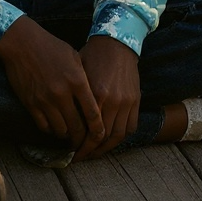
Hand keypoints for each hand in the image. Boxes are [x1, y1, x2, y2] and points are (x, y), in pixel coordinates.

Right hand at [0, 16, 104, 149]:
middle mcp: (62, 93)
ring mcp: (44, 100)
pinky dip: (51, 130)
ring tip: (70, 134)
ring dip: (66, 135)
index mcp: (77, 81)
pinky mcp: (30, 104)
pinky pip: (43, 126)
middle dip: (82, 139)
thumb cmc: (50, 46)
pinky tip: (54, 126)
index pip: (93, 114)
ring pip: (60, 130)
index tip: (100, 137)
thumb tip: (93, 99)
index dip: (98, 130)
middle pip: (77, 127)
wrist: (22, 42)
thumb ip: (84, 79)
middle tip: (85, 143)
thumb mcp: (74, 58)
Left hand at [76, 36, 139, 159]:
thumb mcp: (78, 74)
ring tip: (95, 153)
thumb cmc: (92, 57)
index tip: (73, 153)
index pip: (90, 131)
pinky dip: (122, 137)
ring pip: (118, 136)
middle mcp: (113, 101)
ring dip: (106, 148)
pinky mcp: (136, 100)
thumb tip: (65, 121)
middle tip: (82, 157)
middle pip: (104, 137)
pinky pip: (131, 127)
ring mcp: (127, 102)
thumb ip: (75, 98)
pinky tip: (111, 140)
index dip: (82, 146)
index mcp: (96, 94)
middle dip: (92, 151)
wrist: (116, 43)